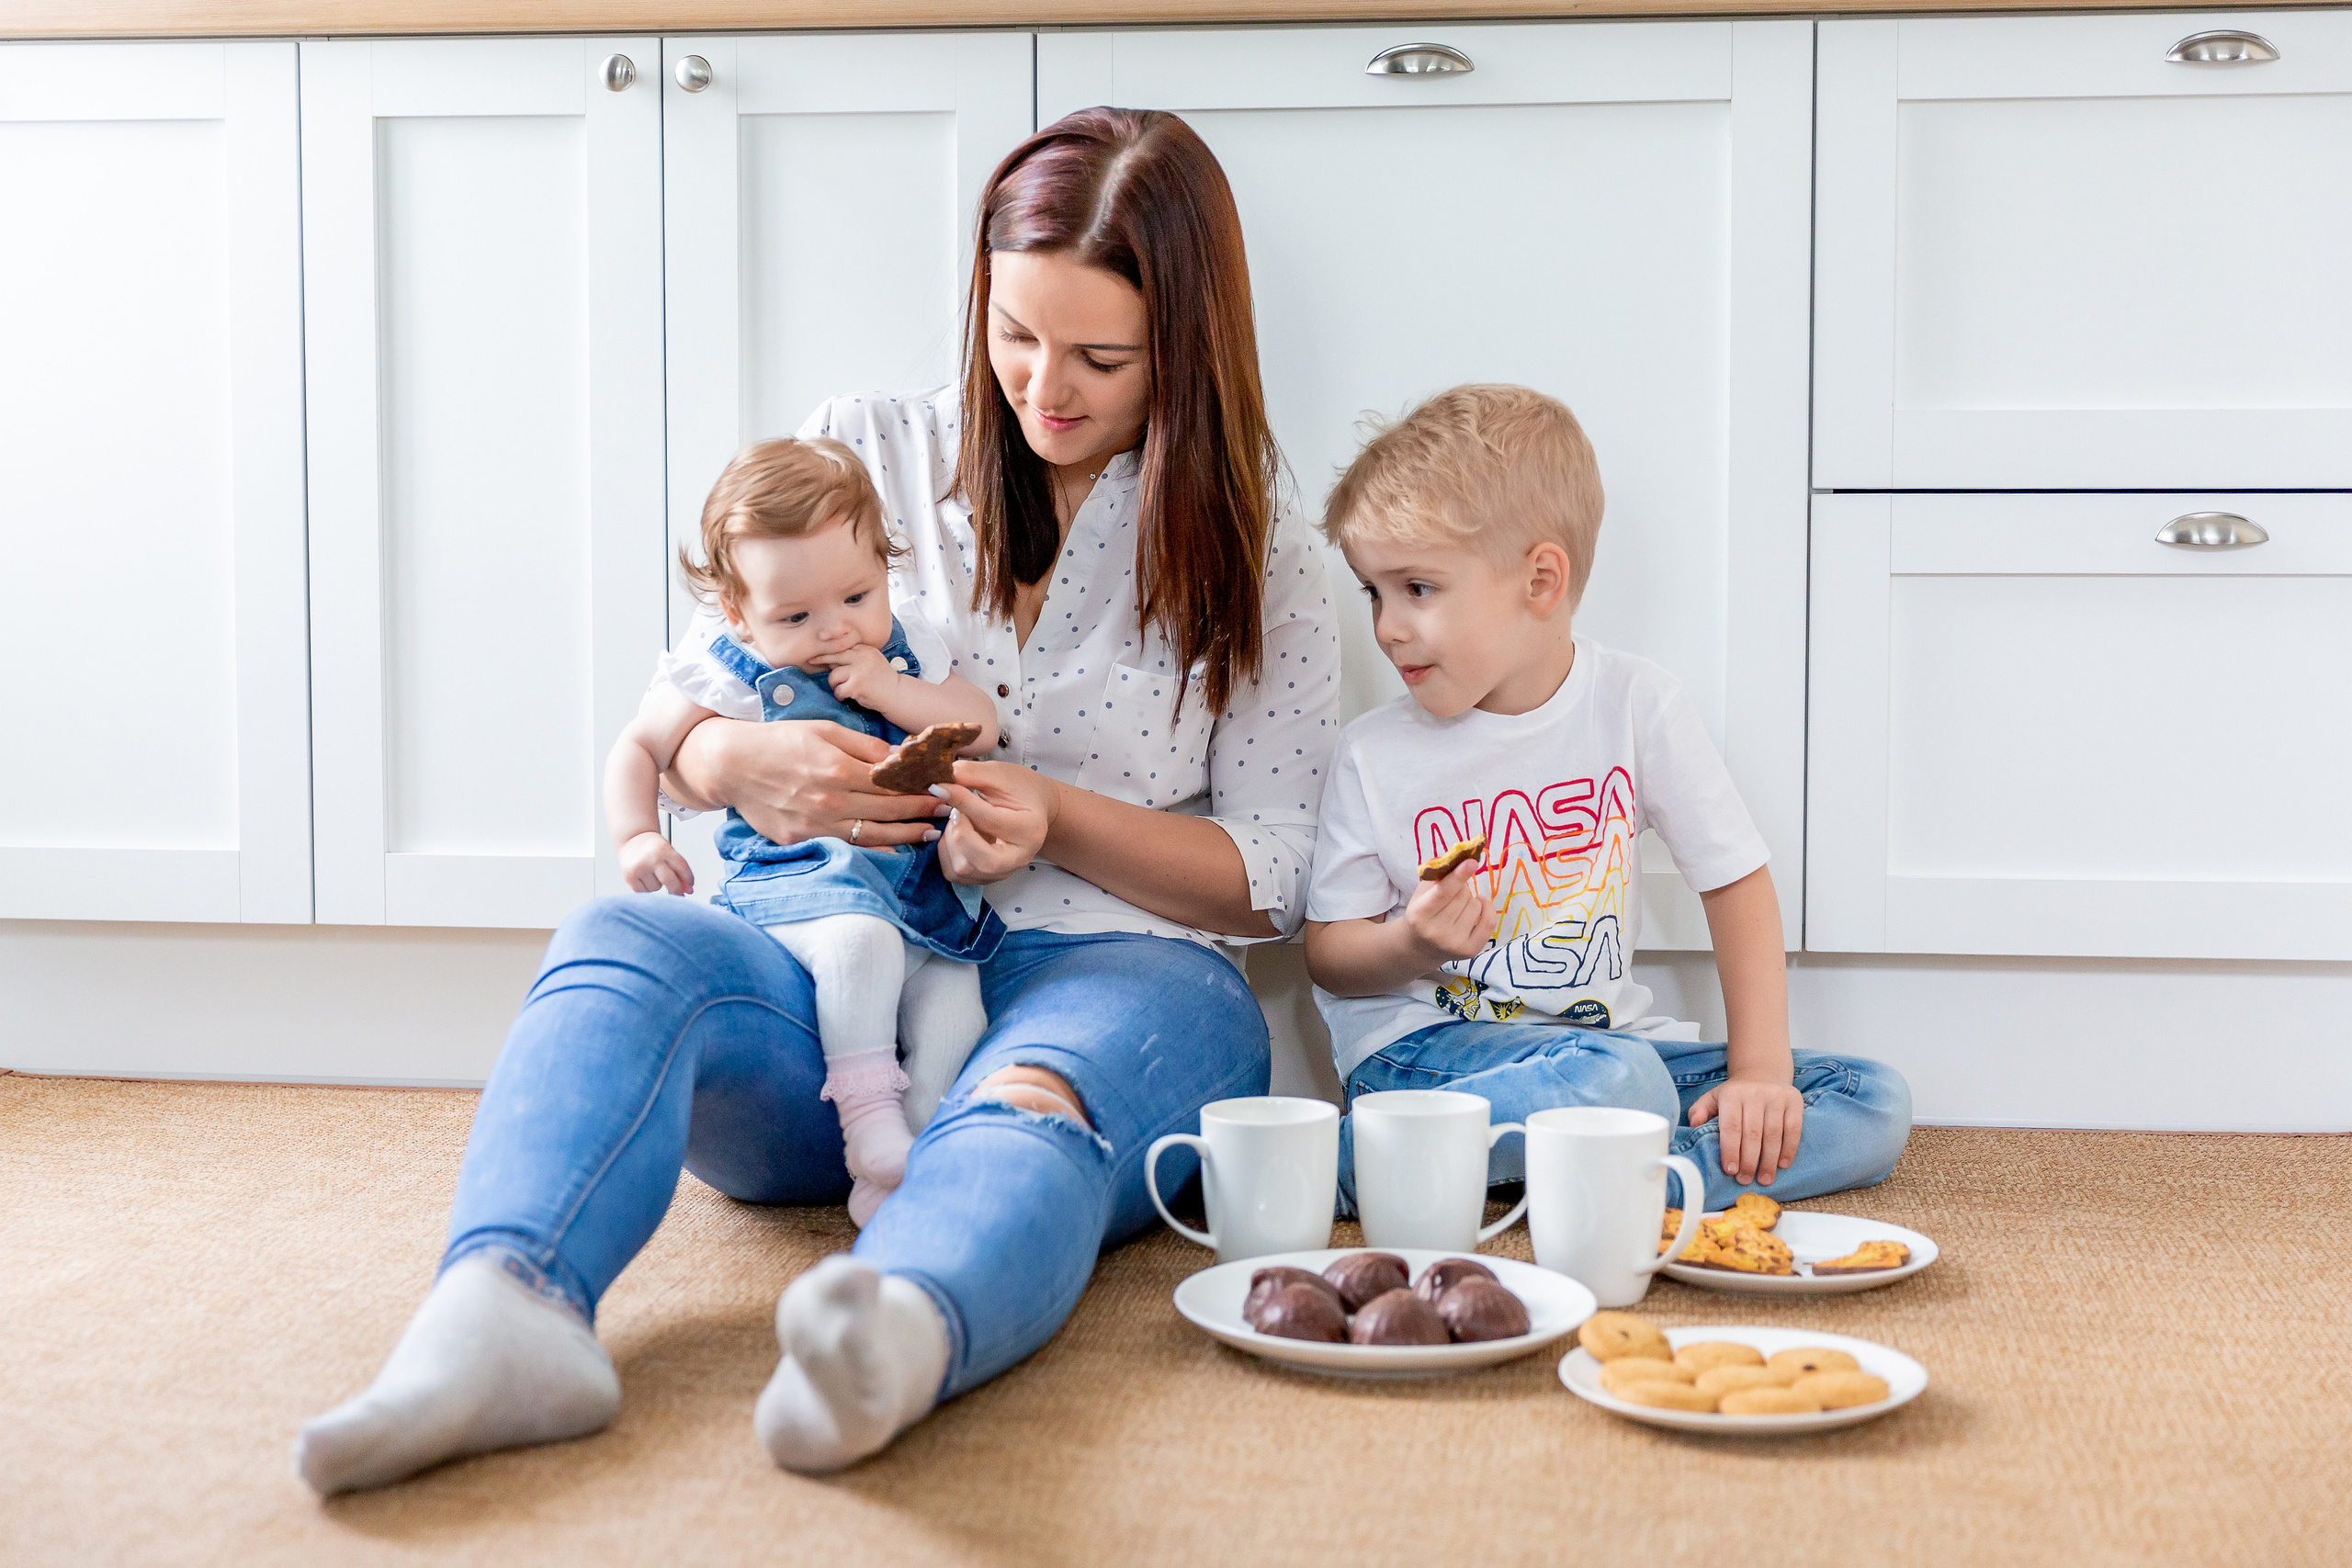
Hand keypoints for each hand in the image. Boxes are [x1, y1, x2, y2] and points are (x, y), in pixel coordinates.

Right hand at [619, 831, 693, 895]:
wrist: (631, 838)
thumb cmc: (652, 846)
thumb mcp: (668, 852)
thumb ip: (679, 869)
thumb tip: (688, 890)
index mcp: (664, 849)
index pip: (682, 867)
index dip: (688, 879)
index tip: (690, 886)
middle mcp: (651, 858)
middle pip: (670, 881)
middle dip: (677, 889)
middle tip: (678, 891)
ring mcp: (639, 867)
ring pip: (656, 888)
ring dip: (657, 885)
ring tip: (652, 873)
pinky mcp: (629, 876)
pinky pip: (644, 892)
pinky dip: (646, 888)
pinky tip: (644, 878)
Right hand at [670, 717, 942, 849]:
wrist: (733, 764)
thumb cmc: (780, 741)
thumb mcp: (824, 731)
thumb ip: (864, 747)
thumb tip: (901, 756)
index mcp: (838, 768)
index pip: (892, 781)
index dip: (922, 784)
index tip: (944, 784)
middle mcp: (830, 799)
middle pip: (888, 809)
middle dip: (923, 808)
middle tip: (949, 808)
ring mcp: (816, 824)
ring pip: (873, 833)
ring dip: (907, 833)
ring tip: (932, 832)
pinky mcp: (802, 839)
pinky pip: (847, 846)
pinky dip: (874, 849)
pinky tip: (896, 849)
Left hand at [819, 645, 902, 709]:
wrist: (897, 694)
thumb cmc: (883, 680)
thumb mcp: (872, 660)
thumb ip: (855, 656)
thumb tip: (831, 658)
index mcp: (865, 649)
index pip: (842, 646)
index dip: (830, 651)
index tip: (818, 653)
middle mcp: (862, 657)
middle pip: (834, 656)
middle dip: (821, 659)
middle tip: (811, 661)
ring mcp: (859, 670)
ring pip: (834, 676)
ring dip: (835, 685)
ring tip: (844, 689)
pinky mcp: (856, 685)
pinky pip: (838, 690)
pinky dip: (841, 696)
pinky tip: (848, 697)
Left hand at [928, 760, 1056, 884]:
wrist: (1032, 807)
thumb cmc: (1017, 788)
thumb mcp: (998, 774)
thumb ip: (971, 774)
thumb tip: (936, 783)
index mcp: (1030, 829)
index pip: (989, 820)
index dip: (960, 801)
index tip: (940, 787)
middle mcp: (1020, 857)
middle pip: (981, 860)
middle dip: (958, 833)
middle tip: (956, 812)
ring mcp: (1003, 872)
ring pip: (963, 869)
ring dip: (949, 842)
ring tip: (957, 820)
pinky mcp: (986, 877)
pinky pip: (955, 874)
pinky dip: (946, 853)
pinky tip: (954, 834)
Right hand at [1400, 859, 1494, 966]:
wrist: (1420, 948)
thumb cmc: (1422, 913)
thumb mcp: (1421, 894)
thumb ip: (1438, 877)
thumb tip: (1460, 861)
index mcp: (1419, 915)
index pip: (1443, 893)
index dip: (1458, 876)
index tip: (1471, 861)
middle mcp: (1436, 932)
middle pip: (1462, 895)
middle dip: (1460, 888)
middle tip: (1451, 895)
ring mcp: (1454, 943)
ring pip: (1475, 905)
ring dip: (1469, 900)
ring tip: (1458, 908)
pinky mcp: (1470, 950)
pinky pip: (1489, 921)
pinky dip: (1487, 908)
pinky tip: (1479, 905)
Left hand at [1687, 1076, 1805, 1186]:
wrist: (1762, 1073)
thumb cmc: (1735, 1094)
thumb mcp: (1713, 1098)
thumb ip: (1700, 1111)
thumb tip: (1693, 1125)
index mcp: (1732, 1094)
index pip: (1731, 1127)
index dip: (1730, 1150)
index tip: (1730, 1171)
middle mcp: (1755, 1094)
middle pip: (1753, 1134)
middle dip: (1749, 1161)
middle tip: (1746, 1180)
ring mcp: (1776, 1097)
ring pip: (1774, 1134)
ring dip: (1769, 1161)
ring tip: (1764, 1179)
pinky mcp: (1794, 1101)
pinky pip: (1793, 1129)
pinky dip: (1789, 1149)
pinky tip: (1782, 1164)